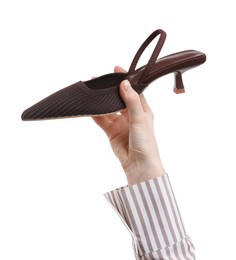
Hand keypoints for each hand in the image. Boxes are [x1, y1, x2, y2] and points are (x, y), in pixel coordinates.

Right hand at [92, 66, 164, 185]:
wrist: (139, 165)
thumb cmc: (146, 143)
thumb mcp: (140, 119)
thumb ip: (131, 101)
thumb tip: (124, 84)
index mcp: (142, 110)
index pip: (134, 91)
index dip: (126, 80)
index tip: (117, 70)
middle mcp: (131, 116)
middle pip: (119, 99)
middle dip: (111, 90)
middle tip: (100, 80)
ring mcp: (121, 124)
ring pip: (109, 109)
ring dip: (102, 102)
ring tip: (93, 91)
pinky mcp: (112, 132)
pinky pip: (102, 120)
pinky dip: (96, 114)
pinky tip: (90, 107)